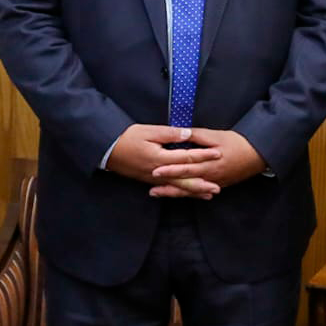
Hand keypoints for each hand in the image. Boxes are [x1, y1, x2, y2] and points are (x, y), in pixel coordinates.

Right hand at [106, 124, 223, 198]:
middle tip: (218, 187)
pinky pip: (169, 188)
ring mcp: (154, 179)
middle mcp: (159, 172)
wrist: (107, 151)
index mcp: (161, 158)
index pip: (187, 157)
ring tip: (208, 194)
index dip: (204, 155)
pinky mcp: (149, 181)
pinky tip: (187, 193)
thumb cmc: (127, 138)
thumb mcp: (148, 131)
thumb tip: (187, 134)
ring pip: (178, 187)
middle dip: (203, 183)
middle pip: (185, 179)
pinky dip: (180, 191)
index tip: (218, 154)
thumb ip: (169, 134)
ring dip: (194, 191)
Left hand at [148, 128, 266, 196]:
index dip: (170, 169)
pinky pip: (199, 192)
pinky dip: (187, 194)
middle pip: (185, 183)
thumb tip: (181, 134)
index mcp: (209, 163)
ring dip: (174, 193)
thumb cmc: (237, 143)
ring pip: (191, 191)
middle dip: (167, 186)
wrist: (258, 155)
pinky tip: (177, 195)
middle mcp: (210, 176)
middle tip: (151, 188)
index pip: (185, 168)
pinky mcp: (218, 185)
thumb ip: (197, 136)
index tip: (155, 171)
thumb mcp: (216, 136)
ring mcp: (214, 183)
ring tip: (158, 193)